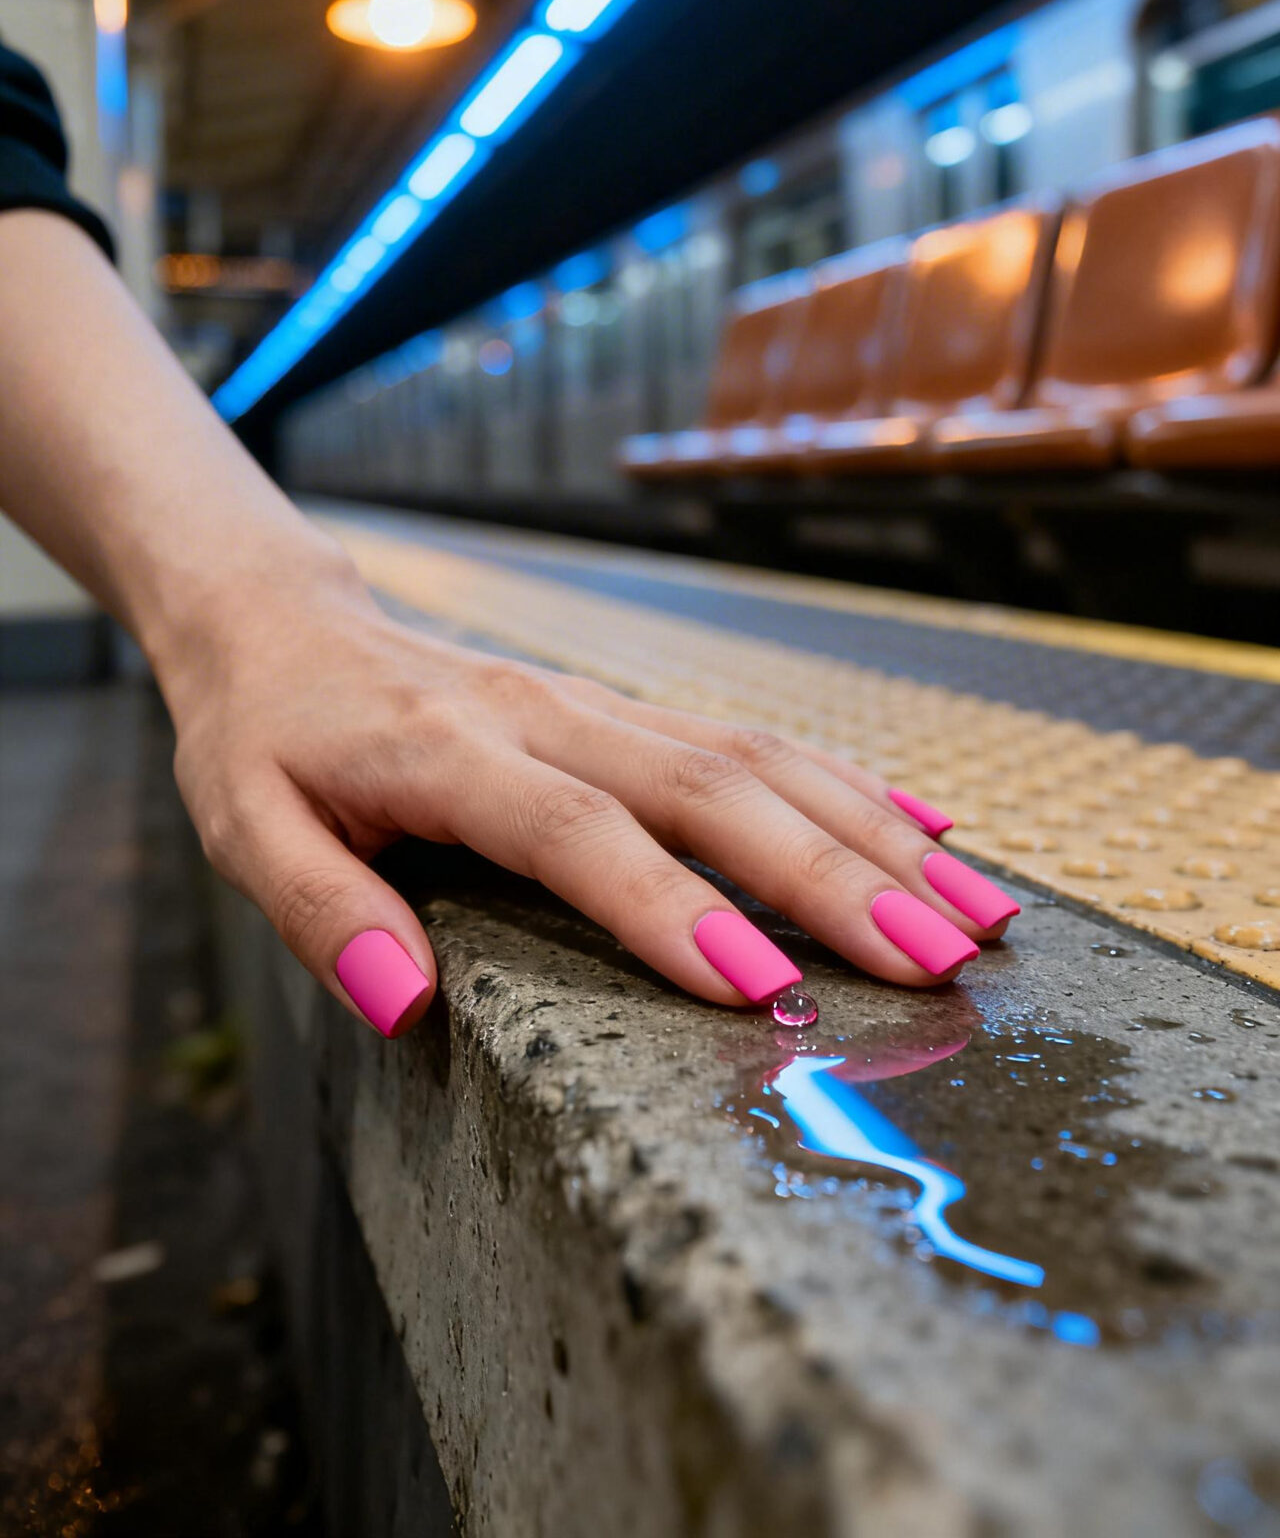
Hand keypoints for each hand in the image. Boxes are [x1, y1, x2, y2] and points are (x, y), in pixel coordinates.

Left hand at [161, 548, 1016, 1036]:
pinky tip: (929, 830)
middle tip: (938, 964)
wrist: (284, 621)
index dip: (670, 907)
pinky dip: (849, 785)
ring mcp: (600, 704)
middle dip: (834, 877)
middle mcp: (548, 715)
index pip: (578, 832)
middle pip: (712, 787)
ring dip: (873, 834)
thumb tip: (404, 1006)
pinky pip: (754, 739)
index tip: (764, 987)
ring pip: (759, 757)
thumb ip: (323, 912)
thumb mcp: (246, 827)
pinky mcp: (627, 710)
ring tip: (976, 913)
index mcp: (449, 753)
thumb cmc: (266, 739)